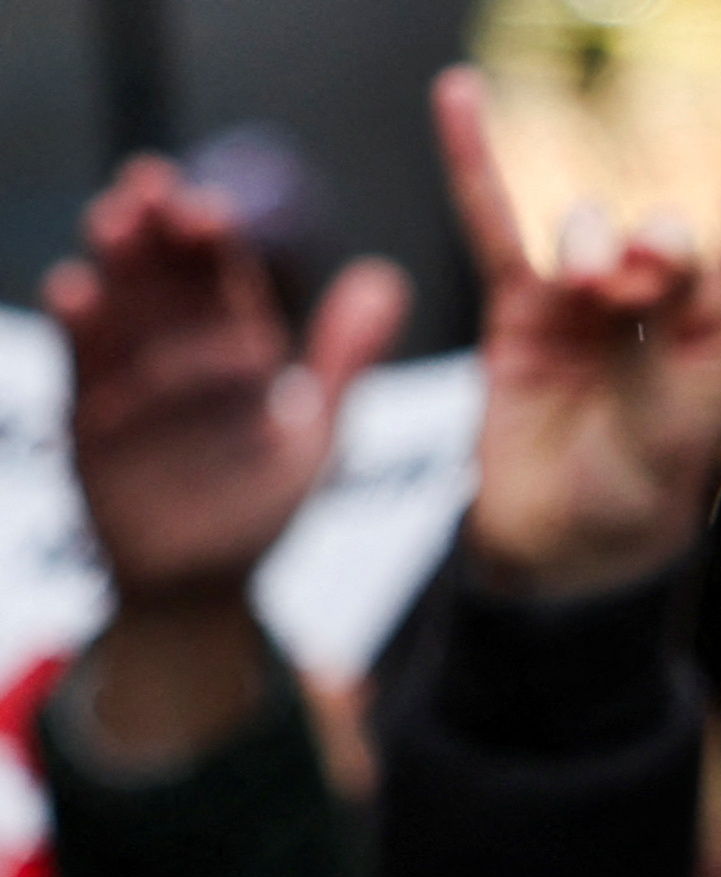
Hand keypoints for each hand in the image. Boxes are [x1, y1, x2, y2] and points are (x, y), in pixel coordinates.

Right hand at [46, 160, 406, 603]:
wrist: (202, 589)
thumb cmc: (259, 509)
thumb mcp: (316, 435)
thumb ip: (344, 361)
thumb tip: (387, 278)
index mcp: (236, 344)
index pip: (224, 277)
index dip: (215, 239)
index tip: (210, 206)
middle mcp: (176, 348)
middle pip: (163, 274)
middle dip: (156, 229)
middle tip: (151, 185)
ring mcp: (126, 376)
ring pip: (118, 303)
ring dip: (114, 262)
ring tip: (115, 220)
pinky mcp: (85, 413)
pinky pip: (80, 363)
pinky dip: (78, 328)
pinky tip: (75, 290)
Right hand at [434, 56, 720, 597]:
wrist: (567, 559)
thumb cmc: (645, 501)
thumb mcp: (691, 412)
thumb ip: (692, 319)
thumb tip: (658, 239)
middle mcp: (664, 308)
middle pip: (664, 230)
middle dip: (656, 243)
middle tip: (641, 284)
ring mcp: (590, 306)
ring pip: (588, 230)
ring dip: (591, 246)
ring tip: (586, 291)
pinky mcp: (521, 316)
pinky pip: (496, 223)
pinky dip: (476, 161)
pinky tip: (457, 95)